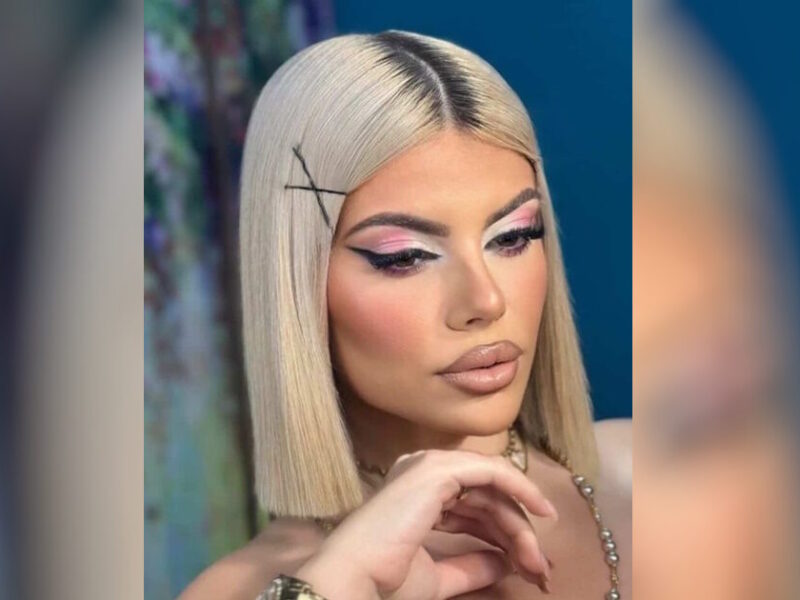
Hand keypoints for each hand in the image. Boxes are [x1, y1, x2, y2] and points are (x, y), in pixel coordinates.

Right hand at [295, 448, 557, 599]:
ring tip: (537, 560)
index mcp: (418, 493)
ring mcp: (431, 466)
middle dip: (516, 533)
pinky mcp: (440, 468)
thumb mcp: (438, 576)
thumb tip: (505, 562)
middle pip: (487, 497)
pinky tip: (542, 512)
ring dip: (519, 524)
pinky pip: (494, 472)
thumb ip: (471, 564)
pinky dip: (521, 488)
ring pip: (494, 488)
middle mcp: (424, 472)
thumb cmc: (384, 579)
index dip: (502, 534)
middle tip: (539, 567)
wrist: (358, 576)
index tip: (526, 566)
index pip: (472, 506)